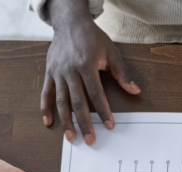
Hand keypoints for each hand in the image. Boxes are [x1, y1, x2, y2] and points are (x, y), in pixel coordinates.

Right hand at [42, 5, 139, 144]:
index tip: (109, 125)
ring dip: (65, 121)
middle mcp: (70, 70)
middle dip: (84, 123)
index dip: (103, 111)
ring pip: (61, 101)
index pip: (96, 93)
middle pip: (77, 102)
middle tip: (90, 140)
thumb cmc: (93, 38)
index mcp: (86, 65)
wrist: (70, 22)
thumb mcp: (111, 52)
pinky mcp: (49, 72)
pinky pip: (46, 93)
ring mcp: (57, 72)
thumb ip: (122, 73)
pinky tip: (49, 123)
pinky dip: (45, 108)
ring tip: (71, 137)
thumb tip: (135, 90)